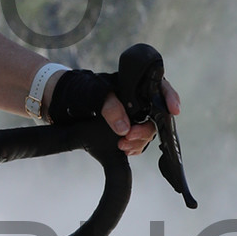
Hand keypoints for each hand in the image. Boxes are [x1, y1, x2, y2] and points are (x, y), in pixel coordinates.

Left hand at [48, 64, 179, 156]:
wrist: (63, 103)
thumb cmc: (81, 90)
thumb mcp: (95, 94)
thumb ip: (110, 108)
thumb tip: (124, 128)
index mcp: (135, 84)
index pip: (160, 87)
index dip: (170, 98)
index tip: (174, 110)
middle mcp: (138, 100)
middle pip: (156, 116)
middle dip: (146, 129)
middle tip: (130, 137)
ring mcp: (133, 115)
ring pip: (147, 131)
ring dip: (139, 141)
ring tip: (123, 146)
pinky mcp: (126, 129)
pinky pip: (137, 140)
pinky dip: (133, 147)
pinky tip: (125, 150)